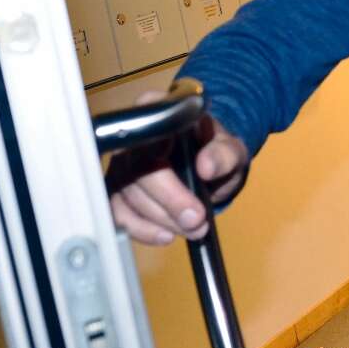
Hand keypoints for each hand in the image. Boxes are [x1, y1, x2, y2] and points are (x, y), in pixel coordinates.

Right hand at [107, 90, 250, 245]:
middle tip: (197, 222)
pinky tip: (166, 235)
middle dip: (168, 204)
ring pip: (126, 197)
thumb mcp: (230, 148)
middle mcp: (131, 136)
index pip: (147, 140)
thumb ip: (223, 154)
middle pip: (135, 173)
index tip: (194, 198)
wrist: (210, 163)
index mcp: (157, 111)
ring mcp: (121, 164)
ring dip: (159, 221)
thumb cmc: (215, 149)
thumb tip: (206, 166)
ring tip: (192, 230)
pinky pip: (118, 214)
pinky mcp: (119, 190)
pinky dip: (141, 230)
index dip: (164, 175)